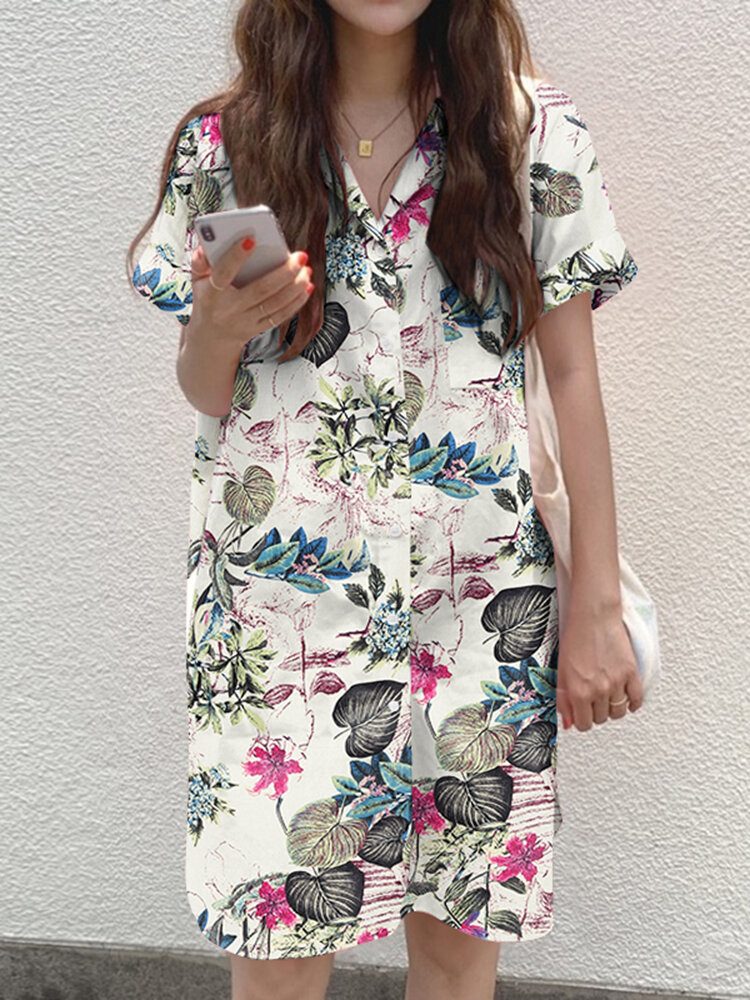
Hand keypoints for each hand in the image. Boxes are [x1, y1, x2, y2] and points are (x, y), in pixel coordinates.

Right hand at [190, 237, 313, 347]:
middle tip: (299, 256)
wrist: (211, 337)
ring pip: (275, 304)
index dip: (236, 256)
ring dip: (295, 287)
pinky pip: (280, 316)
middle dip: (283, 272)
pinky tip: (307, 287)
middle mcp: (230, 309)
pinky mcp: (258, 329)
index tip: (251, 238)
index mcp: (212, 293)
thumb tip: (206, 245)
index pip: (223, 273)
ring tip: (306, 270)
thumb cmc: (207, 299)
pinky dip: (296, 302)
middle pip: (260, 290)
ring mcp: (246, 321)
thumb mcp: (197, 280)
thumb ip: (200, 261)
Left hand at [556, 600, 643, 731]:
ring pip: (619, 712)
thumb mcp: (561, 671)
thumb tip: (567, 723)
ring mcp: (617, 682)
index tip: (582, 712)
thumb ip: (563, 700)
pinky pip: (637, 699)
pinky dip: (632, 702)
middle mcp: (598, 690)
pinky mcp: (631, 673)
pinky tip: (625, 695)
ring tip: (607, 695)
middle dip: (596, 712)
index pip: (584, 724)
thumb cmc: (574, 638)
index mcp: (578, 691)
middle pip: (601, 719)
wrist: (593, 616)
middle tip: (592, 698)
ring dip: (613, 707)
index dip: (581, 720)